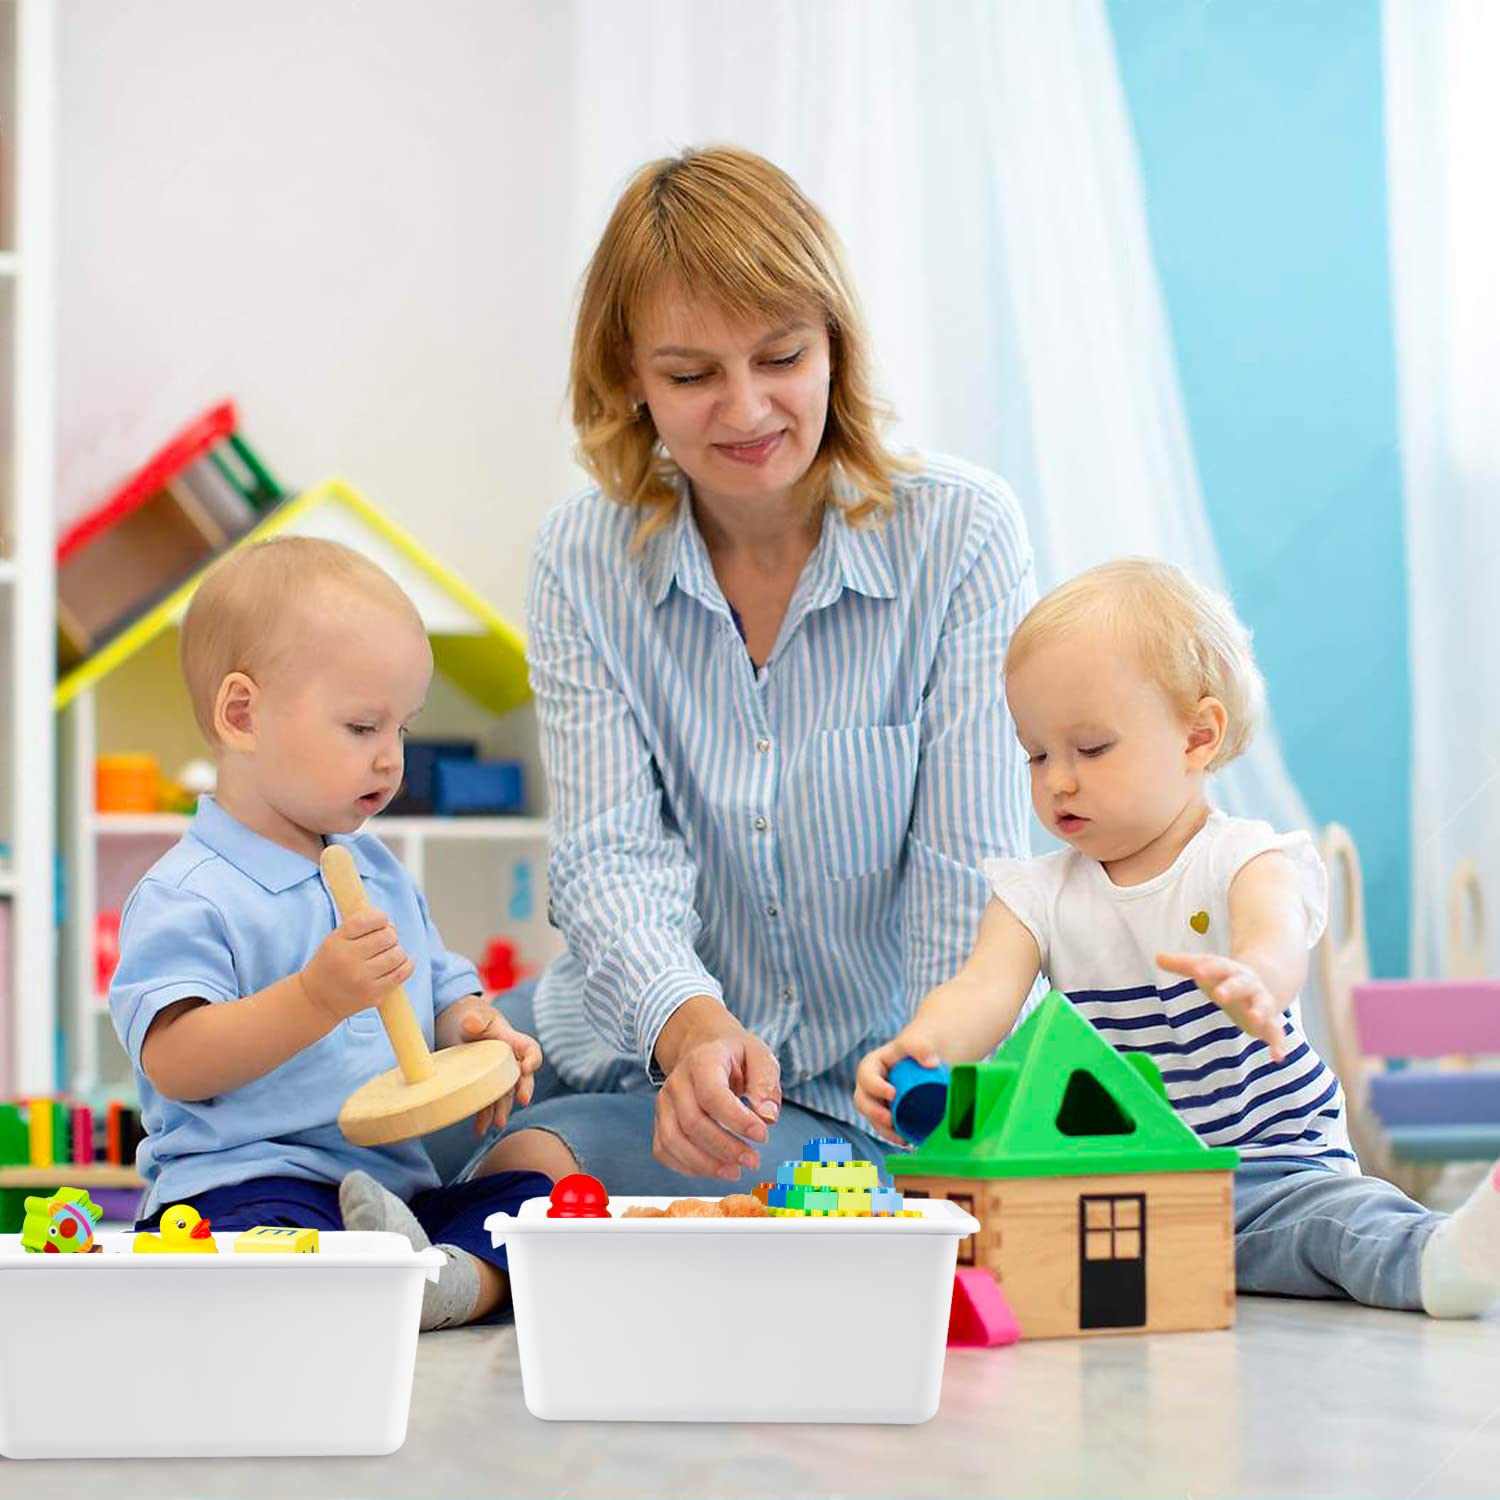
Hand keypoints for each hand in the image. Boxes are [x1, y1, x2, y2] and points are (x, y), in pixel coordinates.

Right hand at [300, 910, 412, 1022]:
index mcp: (337, 942)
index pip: (368, 920)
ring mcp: (362, 979)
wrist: (316, 1001)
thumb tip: (391, 925)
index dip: (381, 918)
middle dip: (390, 935)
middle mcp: (349, 960)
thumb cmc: (330, 965)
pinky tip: (399, 963)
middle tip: (384, 941)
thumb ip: (359, 927)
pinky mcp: (374, 995)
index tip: (381, 921)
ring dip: (397, 951)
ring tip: (388, 954)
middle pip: (387, 936)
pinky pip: (402, 973)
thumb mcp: (333, 940)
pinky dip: (406, 964)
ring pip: (397, 954)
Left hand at [451, 1007, 542, 1134]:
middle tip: (522, 1100)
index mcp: (512, 1041)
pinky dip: (485, 1118)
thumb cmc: (471, 1018)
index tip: (525, 1067)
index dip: (532, 1059)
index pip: (531, 1050)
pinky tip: (479, 1130)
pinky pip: (488, 1104)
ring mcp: (498, 1077)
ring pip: (506, 1096)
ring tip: (498, 1125)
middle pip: (523, 1077)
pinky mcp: (484, 1087)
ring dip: (503, 1111)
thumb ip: (475, 1019)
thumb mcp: (473, 1015)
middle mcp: (509, 1062)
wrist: (458, 1027)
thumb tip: (471, 1023)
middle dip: (524, 1089)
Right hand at [653, 1026, 781, 1181]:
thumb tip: (767, 1117)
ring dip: (705, 1164)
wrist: (702, 1047)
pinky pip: (664, 1150)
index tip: (762, 1136)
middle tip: (753, 1160)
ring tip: (736, 1171)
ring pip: (674, 1140)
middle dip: (725, 1148)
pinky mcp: (660, 1121)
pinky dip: (687, 1166)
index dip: (737, 1120)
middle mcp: (677, 1082)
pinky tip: (714, 1169)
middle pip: (692, 1122)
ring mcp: (664, 1103)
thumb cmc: (733, 1054)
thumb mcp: (758, 1054)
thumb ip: (766, 1083)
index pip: (713, 1095)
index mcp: (702, 1061)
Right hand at [855, 1027, 945, 1145]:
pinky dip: (894, 1136)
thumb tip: (932, 1064)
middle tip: (890, 1119)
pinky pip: (886, 1129)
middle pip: (862, 1101)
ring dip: (883, 1131)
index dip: (875, 1087)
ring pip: (872, 1119)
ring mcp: (878, 1102)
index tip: (892, 1094)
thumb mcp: (916, 1042)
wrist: (927, 1060)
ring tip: (901, 1137)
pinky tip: (907, 1141)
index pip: (866, 1076)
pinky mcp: (889, 1115)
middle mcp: (870, 1086)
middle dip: (874, 1113)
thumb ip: (921, 1047)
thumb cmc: (918, 1048)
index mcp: (872, 1066)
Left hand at [1156, 951, 1287, 1061]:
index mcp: (1230, 971)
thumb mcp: (1205, 968)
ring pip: (1262, 1006)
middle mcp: (1248, 985)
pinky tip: (1278, 1057)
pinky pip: (1277, 1033)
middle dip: (1230, 989)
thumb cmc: (1224, 977)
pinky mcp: (1269, 1022)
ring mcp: (1260, 1003)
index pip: (1218, 967)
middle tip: (1218, 995)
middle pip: (1240, 985)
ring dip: (1259, 1012)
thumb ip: (1182, 964)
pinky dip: (1278, 1045)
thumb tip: (1157, 957)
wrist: (1261, 981)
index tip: (1197, 971)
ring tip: (1254, 1019)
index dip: (1208, 968)